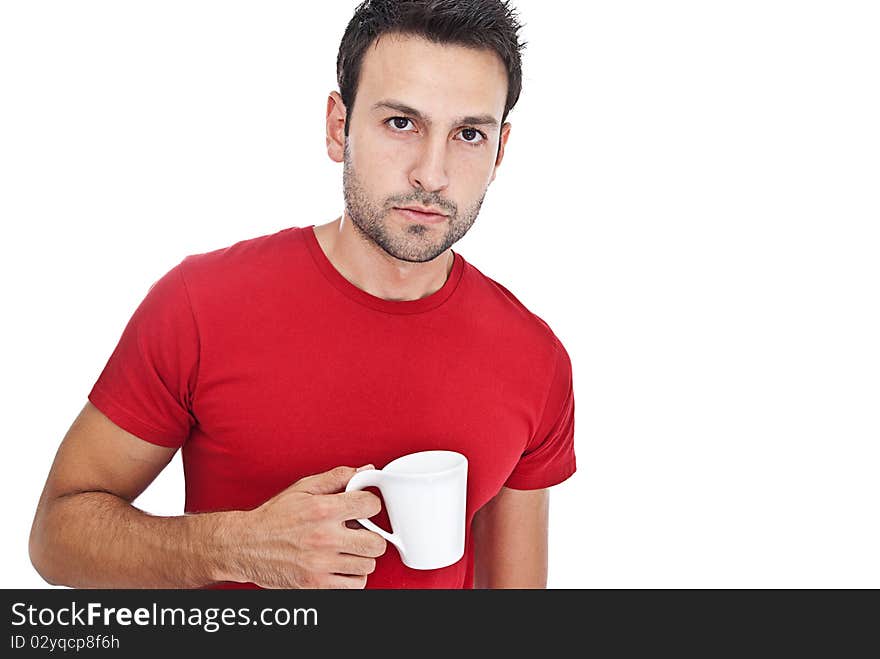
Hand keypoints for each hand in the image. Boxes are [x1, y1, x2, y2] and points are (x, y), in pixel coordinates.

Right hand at [227, 465, 386, 588]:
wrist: (244, 546)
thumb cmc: (274, 517)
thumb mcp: (303, 488)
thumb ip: (337, 478)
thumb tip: (366, 471)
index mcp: (323, 510)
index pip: (371, 506)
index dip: (370, 505)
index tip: (362, 509)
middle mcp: (324, 538)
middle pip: (376, 542)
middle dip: (371, 536)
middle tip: (359, 533)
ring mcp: (321, 564)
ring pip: (368, 565)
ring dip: (361, 557)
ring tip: (347, 549)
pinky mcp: (317, 585)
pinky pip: (355, 585)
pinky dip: (353, 577)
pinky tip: (341, 565)